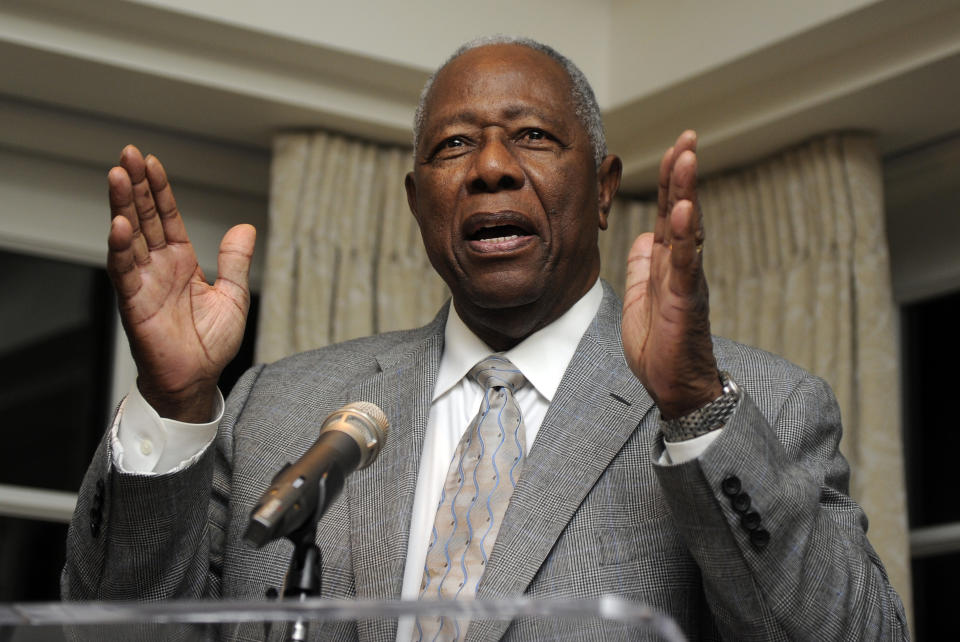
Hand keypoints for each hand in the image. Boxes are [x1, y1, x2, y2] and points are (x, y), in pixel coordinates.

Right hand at [107, 145, 255, 421]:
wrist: (197, 380)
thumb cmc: (210, 344)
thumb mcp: (233, 296)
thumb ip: (235, 261)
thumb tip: (244, 226)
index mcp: (182, 263)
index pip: (167, 218)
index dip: (160, 190)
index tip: (151, 162)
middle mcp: (158, 268)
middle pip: (144, 219)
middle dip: (136, 186)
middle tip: (127, 154)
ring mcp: (144, 283)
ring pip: (129, 237)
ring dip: (122, 206)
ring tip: (117, 176)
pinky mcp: (134, 303)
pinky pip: (124, 272)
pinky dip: (120, 248)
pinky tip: (119, 224)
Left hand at [621, 131, 720, 418]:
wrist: (674, 386)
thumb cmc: (660, 346)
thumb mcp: (639, 298)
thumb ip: (643, 266)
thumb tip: (644, 238)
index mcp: (666, 263)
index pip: (666, 212)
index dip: (668, 179)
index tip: (674, 146)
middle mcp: (681, 265)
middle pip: (680, 209)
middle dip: (682, 172)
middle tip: (687, 137)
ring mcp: (686, 280)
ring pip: (687, 228)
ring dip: (686, 191)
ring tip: (686, 157)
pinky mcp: (687, 300)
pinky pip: (685, 263)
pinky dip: (684, 236)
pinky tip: (682, 210)